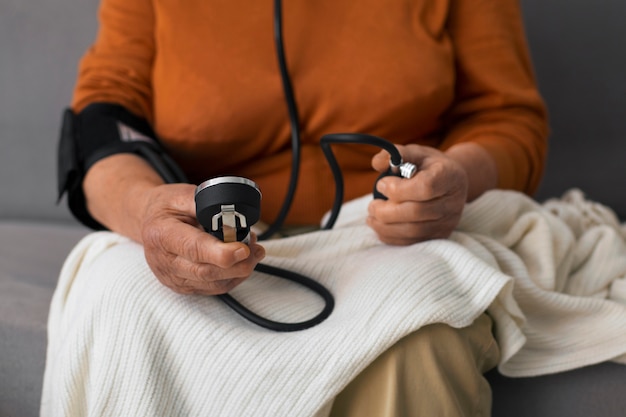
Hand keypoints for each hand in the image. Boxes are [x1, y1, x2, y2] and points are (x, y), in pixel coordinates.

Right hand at [139, 183, 264, 294]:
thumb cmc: (167, 207)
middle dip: (238, 264)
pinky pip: (213, 289)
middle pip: (206, 272)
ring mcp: (172, 278)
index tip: (244, 249)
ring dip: (239, 271)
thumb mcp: (182, 195)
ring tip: (253, 253)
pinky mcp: (182, 287)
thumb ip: (205, 204)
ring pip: (213, 284)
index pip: (194, 249)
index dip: (221, 253)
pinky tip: (242, 264)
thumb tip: (232, 214)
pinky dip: (233, 278)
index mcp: (161, 234)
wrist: (149, 222)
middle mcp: (163, 261)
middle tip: (256, 249)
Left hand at [367, 144, 468, 244]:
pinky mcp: (440, 236)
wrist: (452, 183)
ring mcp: (447, 222)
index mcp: (449, 176)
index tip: (381, 184)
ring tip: (372, 216)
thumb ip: (396, 154)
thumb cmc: (430, 166)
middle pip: (416, 212)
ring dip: (385, 226)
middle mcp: (452, 202)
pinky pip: (412, 242)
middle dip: (386, 210)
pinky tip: (379, 227)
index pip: (425, 187)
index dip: (398, 189)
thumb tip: (377, 163)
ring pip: (413, 230)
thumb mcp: (416, 153)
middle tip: (372, 205)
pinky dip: (391, 237)